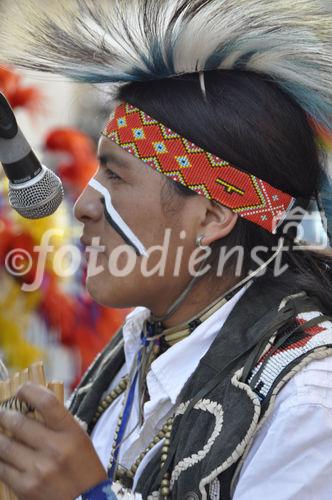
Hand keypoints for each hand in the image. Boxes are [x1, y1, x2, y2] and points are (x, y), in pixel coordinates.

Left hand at [0, 382, 107, 499]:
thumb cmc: (84, 468)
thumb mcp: (80, 439)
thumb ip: (59, 423)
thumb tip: (32, 405)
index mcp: (71, 432)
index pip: (47, 402)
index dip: (29, 391)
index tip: (21, 390)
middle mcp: (55, 448)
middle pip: (19, 422)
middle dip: (5, 415)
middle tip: (2, 413)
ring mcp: (38, 469)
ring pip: (5, 445)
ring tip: (0, 433)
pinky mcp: (26, 487)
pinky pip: (2, 468)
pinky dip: (0, 459)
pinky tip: (3, 455)